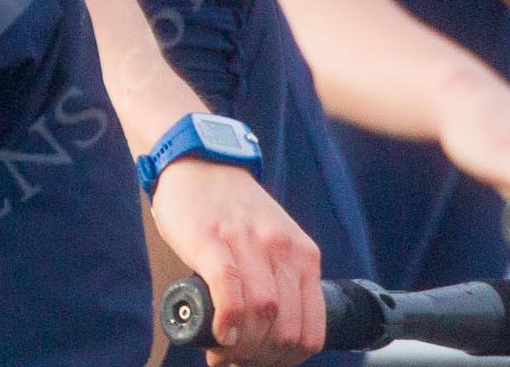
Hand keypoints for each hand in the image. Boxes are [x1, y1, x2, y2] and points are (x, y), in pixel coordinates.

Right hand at [149, 159, 323, 366]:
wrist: (197, 161)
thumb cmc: (229, 209)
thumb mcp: (272, 241)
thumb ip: (277, 280)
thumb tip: (266, 336)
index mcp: (303, 255)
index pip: (312, 329)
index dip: (288, 358)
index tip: (264, 360)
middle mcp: (282, 250)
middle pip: (286, 328)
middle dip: (262, 356)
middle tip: (239, 358)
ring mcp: (248, 244)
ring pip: (261, 315)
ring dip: (242, 346)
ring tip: (223, 349)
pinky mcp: (212, 240)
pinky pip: (230, 292)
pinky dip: (227, 323)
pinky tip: (218, 332)